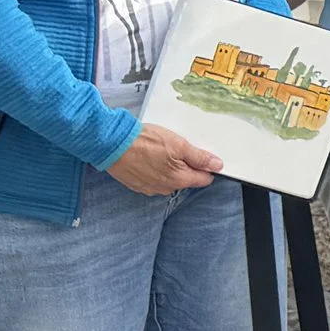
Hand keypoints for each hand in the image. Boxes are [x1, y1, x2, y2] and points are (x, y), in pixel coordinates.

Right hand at [106, 123, 221, 194]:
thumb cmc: (145, 142)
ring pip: (170, 178)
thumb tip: (217, 165)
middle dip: (187, 165)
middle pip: (186, 178)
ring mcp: (149, 188)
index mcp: (179, 180)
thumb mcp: (179, 145)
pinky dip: (155, 168)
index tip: (203, 155)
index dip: (206, 166)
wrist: (112, 144)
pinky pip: (154, 178)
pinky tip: (150, 156)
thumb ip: (199, 157)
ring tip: (161, 150)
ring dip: (170, 166)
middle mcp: (165, 188)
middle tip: (178, 148)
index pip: (204, 179)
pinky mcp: (137, 184)